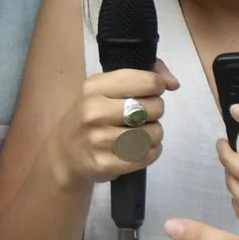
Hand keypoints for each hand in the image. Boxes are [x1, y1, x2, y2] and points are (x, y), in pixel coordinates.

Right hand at [49, 62, 180, 189]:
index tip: (150, 92)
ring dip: (154, 133)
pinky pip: (146, 155)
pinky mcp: (106, 164)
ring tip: (141, 132)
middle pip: (154, 108)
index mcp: (95, 87)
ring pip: (153, 133)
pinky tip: (140, 148)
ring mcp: (99, 140)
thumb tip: (173, 83)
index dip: (157, 87)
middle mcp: (95, 112)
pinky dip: (151, 151)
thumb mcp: (105, 88)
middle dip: (155, 111)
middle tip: (142, 116)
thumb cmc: (91, 115)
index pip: (147, 82)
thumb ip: (142, 75)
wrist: (65, 153)